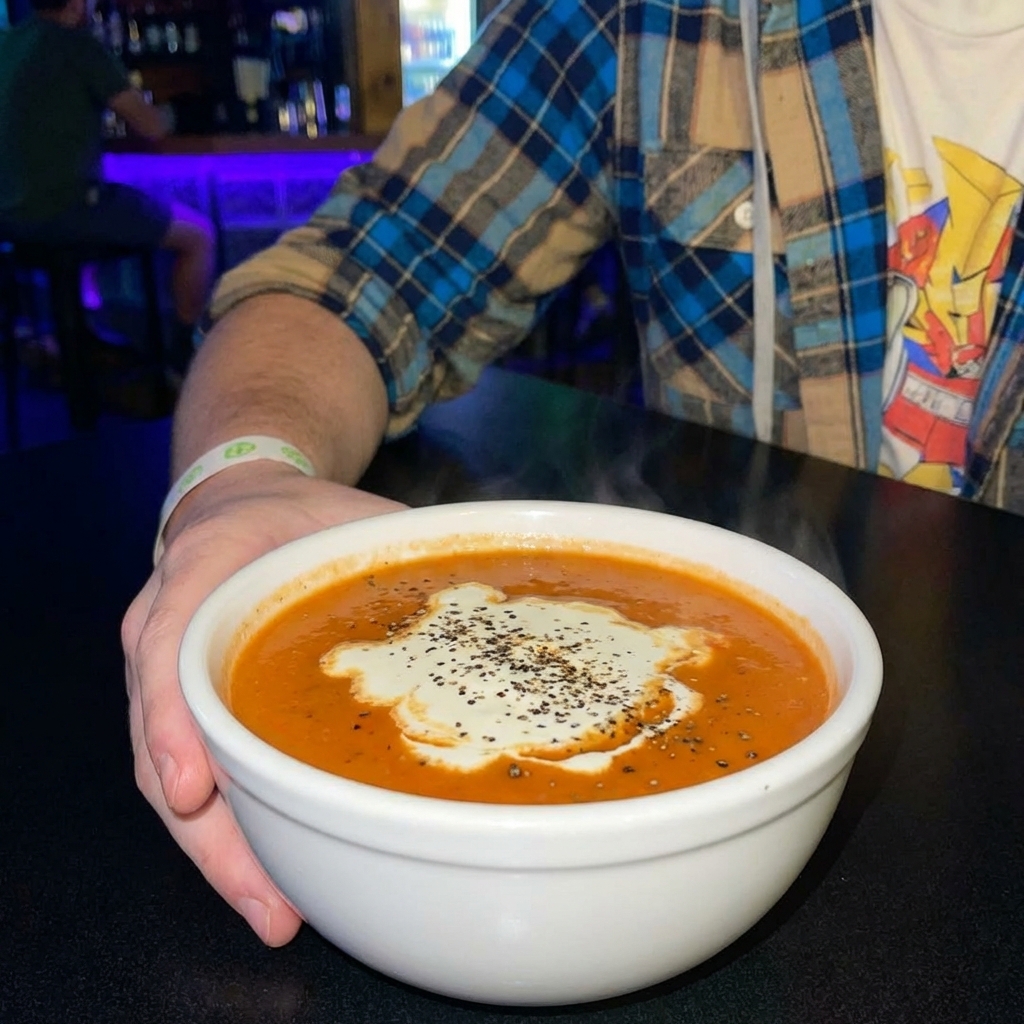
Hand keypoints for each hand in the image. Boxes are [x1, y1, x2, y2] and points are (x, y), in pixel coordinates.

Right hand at [123, 462, 403, 944]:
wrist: (248, 510)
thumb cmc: (299, 517)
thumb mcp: (350, 514)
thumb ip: (402, 549)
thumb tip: (493, 596)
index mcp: (201, 567)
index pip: (168, 642)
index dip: (174, 717)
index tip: (195, 788)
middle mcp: (164, 630)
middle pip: (162, 740)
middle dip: (209, 829)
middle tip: (267, 899)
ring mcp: (166, 677)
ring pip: (170, 776)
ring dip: (220, 850)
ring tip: (274, 911)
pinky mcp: (187, 712)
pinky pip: (196, 775)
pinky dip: (230, 828)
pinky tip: (272, 874)